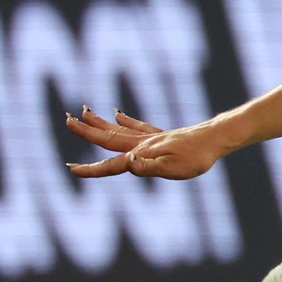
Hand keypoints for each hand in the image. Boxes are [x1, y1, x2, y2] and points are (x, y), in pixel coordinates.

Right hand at [64, 107, 227, 179]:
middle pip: (108, 137)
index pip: (111, 165)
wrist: (215, 138)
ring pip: (118, 129)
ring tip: (83, 112)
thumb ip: (148, 168)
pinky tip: (117, 114)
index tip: (72, 168)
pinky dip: (124, 121)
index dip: (91, 169)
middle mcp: (142, 143)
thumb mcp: (173, 168)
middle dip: (86, 131)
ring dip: (99, 122)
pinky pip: (138, 126)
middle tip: (67, 119)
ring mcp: (151, 137)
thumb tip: (128, 163)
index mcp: (142, 154)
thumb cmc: (196, 158)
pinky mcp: (162, 134)